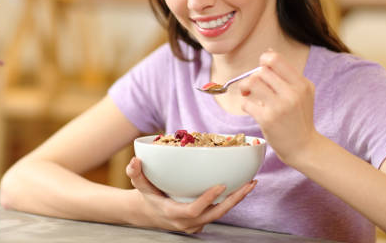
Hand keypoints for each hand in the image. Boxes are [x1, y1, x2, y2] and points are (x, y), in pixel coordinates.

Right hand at [125, 157, 255, 232]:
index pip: (194, 210)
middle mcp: (187, 222)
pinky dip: (230, 200)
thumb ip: (135, 173)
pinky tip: (241, 186)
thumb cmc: (146, 196)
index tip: (221, 184)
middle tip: (249, 184)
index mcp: (173, 213)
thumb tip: (134, 160)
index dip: (208, 199)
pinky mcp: (202, 221)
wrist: (149, 214)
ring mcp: (196, 224)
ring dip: (236, 199)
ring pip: (220, 213)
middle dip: (234, 200)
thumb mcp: (139, 184)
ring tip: (251, 183)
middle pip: (215, 214)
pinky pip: (219, 212)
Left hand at [239, 50, 317, 166]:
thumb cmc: (299, 118)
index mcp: (301, 84)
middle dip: (253, 76)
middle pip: (261, 71)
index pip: (276, 59)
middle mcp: (292, 93)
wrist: (304, 147)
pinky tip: (252, 109)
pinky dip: (245, 104)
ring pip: (252, 82)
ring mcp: (280, 106)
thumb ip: (287, 74)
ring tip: (248, 94)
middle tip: (252, 86)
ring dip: (246, 87)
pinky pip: (246, 103)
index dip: (264, 60)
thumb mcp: (302, 93)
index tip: (261, 68)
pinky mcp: (268, 119)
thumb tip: (268, 51)